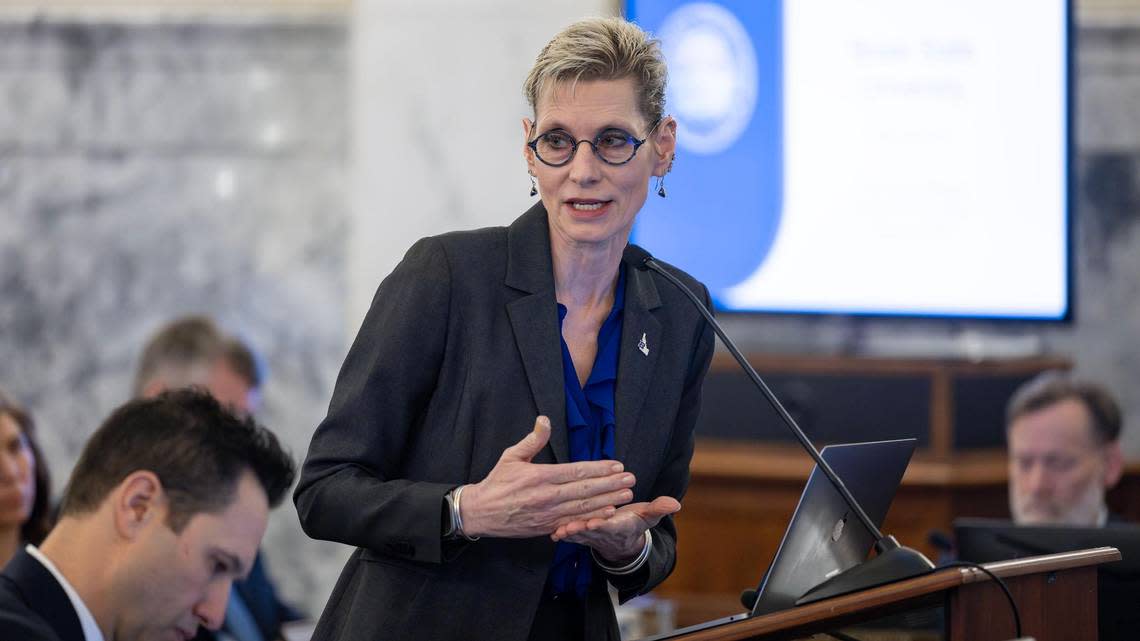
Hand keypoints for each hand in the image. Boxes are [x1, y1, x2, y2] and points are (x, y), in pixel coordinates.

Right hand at [460, 416, 636, 537]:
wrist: (480, 513)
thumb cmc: (497, 482)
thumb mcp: (511, 456)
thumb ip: (532, 439)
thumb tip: (545, 420)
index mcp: (540, 476)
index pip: (576, 471)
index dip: (598, 468)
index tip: (616, 465)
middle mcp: (547, 496)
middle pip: (585, 489)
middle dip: (610, 484)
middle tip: (630, 479)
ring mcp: (548, 514)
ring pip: (583, 507)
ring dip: (607, 500)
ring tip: (626, 494)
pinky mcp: (547, 527)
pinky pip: (575, 522)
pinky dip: (593, 517)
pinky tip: (608, 513)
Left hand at [550, 496, 680, 563]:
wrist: (623, 540)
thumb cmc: (635, 522)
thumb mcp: (649, 516)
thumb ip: (659, 508)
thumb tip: (676, 503)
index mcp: (619, 526)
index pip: (610, 525)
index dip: (602, 524)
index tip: (595, 523)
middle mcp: (603, 532)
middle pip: (591, 532)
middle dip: (580, 530)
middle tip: (570, 528)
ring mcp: (590, 535)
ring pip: (578, 535)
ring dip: (569, 534)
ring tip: (559, 532)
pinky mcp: (581, 534)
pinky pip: (571, 535)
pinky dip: (562, 533)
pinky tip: (552, 531)